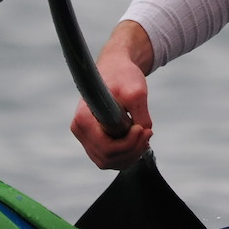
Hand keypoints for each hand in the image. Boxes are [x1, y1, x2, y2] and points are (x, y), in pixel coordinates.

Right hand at [70, 20, 154, 169]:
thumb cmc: (123, 75)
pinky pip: (110, 157)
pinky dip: (127, 153)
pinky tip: (138, 139)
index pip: (107, 148)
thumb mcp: (137, 92)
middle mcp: (80, 130)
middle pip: (108, 158)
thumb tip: (143, 135)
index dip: (129, 144)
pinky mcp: (94, 139)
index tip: (143, 128)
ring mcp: (85, 137)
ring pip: (109, 162)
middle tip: (148, 132)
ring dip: (131, 154)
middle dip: (133, 150)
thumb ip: (141, 115)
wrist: (116, 66)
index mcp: (83, 120)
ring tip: (144, 135)